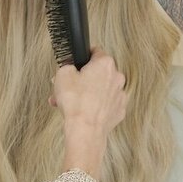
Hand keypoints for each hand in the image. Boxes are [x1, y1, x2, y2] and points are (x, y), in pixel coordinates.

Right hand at [52, 49, 126, 177]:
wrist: (85, 129)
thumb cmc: (76, 102)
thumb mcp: (62, 74)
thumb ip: (67, 65)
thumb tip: (69, 67)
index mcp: (105, 64)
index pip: (95, 52)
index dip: (82, 58)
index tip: (76, 64)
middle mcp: (117, 77)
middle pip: (97, 73)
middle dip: (82, 79)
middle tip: (67, 87)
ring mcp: (120, 95)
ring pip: (101, 90)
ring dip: (87, 94)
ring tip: (69, 103)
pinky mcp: (119, 111)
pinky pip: (105, 104)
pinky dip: (95, 106)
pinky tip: (82, 111)